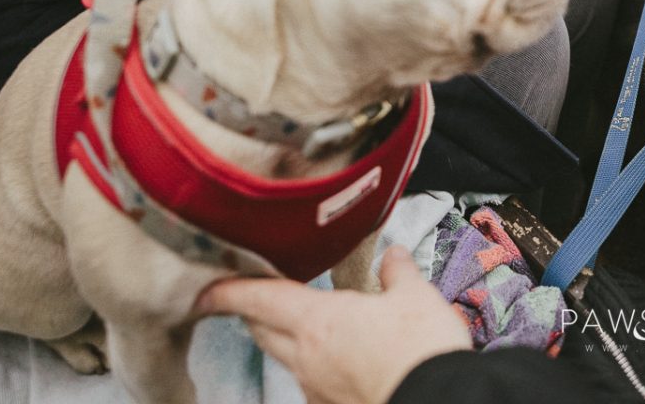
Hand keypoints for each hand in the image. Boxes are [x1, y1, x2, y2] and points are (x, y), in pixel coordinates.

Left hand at [196, 247, 470, 403]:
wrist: (438, 402)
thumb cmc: (421, 350)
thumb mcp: (416, 298)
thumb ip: (398, 273)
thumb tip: (393, 256)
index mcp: (318, 321)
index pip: (259, 299)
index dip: (229, 291)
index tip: (206, 288)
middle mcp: (306, 357)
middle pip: (263, 330)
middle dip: (254, 312)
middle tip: (255, 297)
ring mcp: (317, 388)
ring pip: (286, 358)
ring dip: (285, 339)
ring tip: (305, 325)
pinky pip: (312, 382)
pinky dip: (315, 365)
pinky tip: (339, 360)